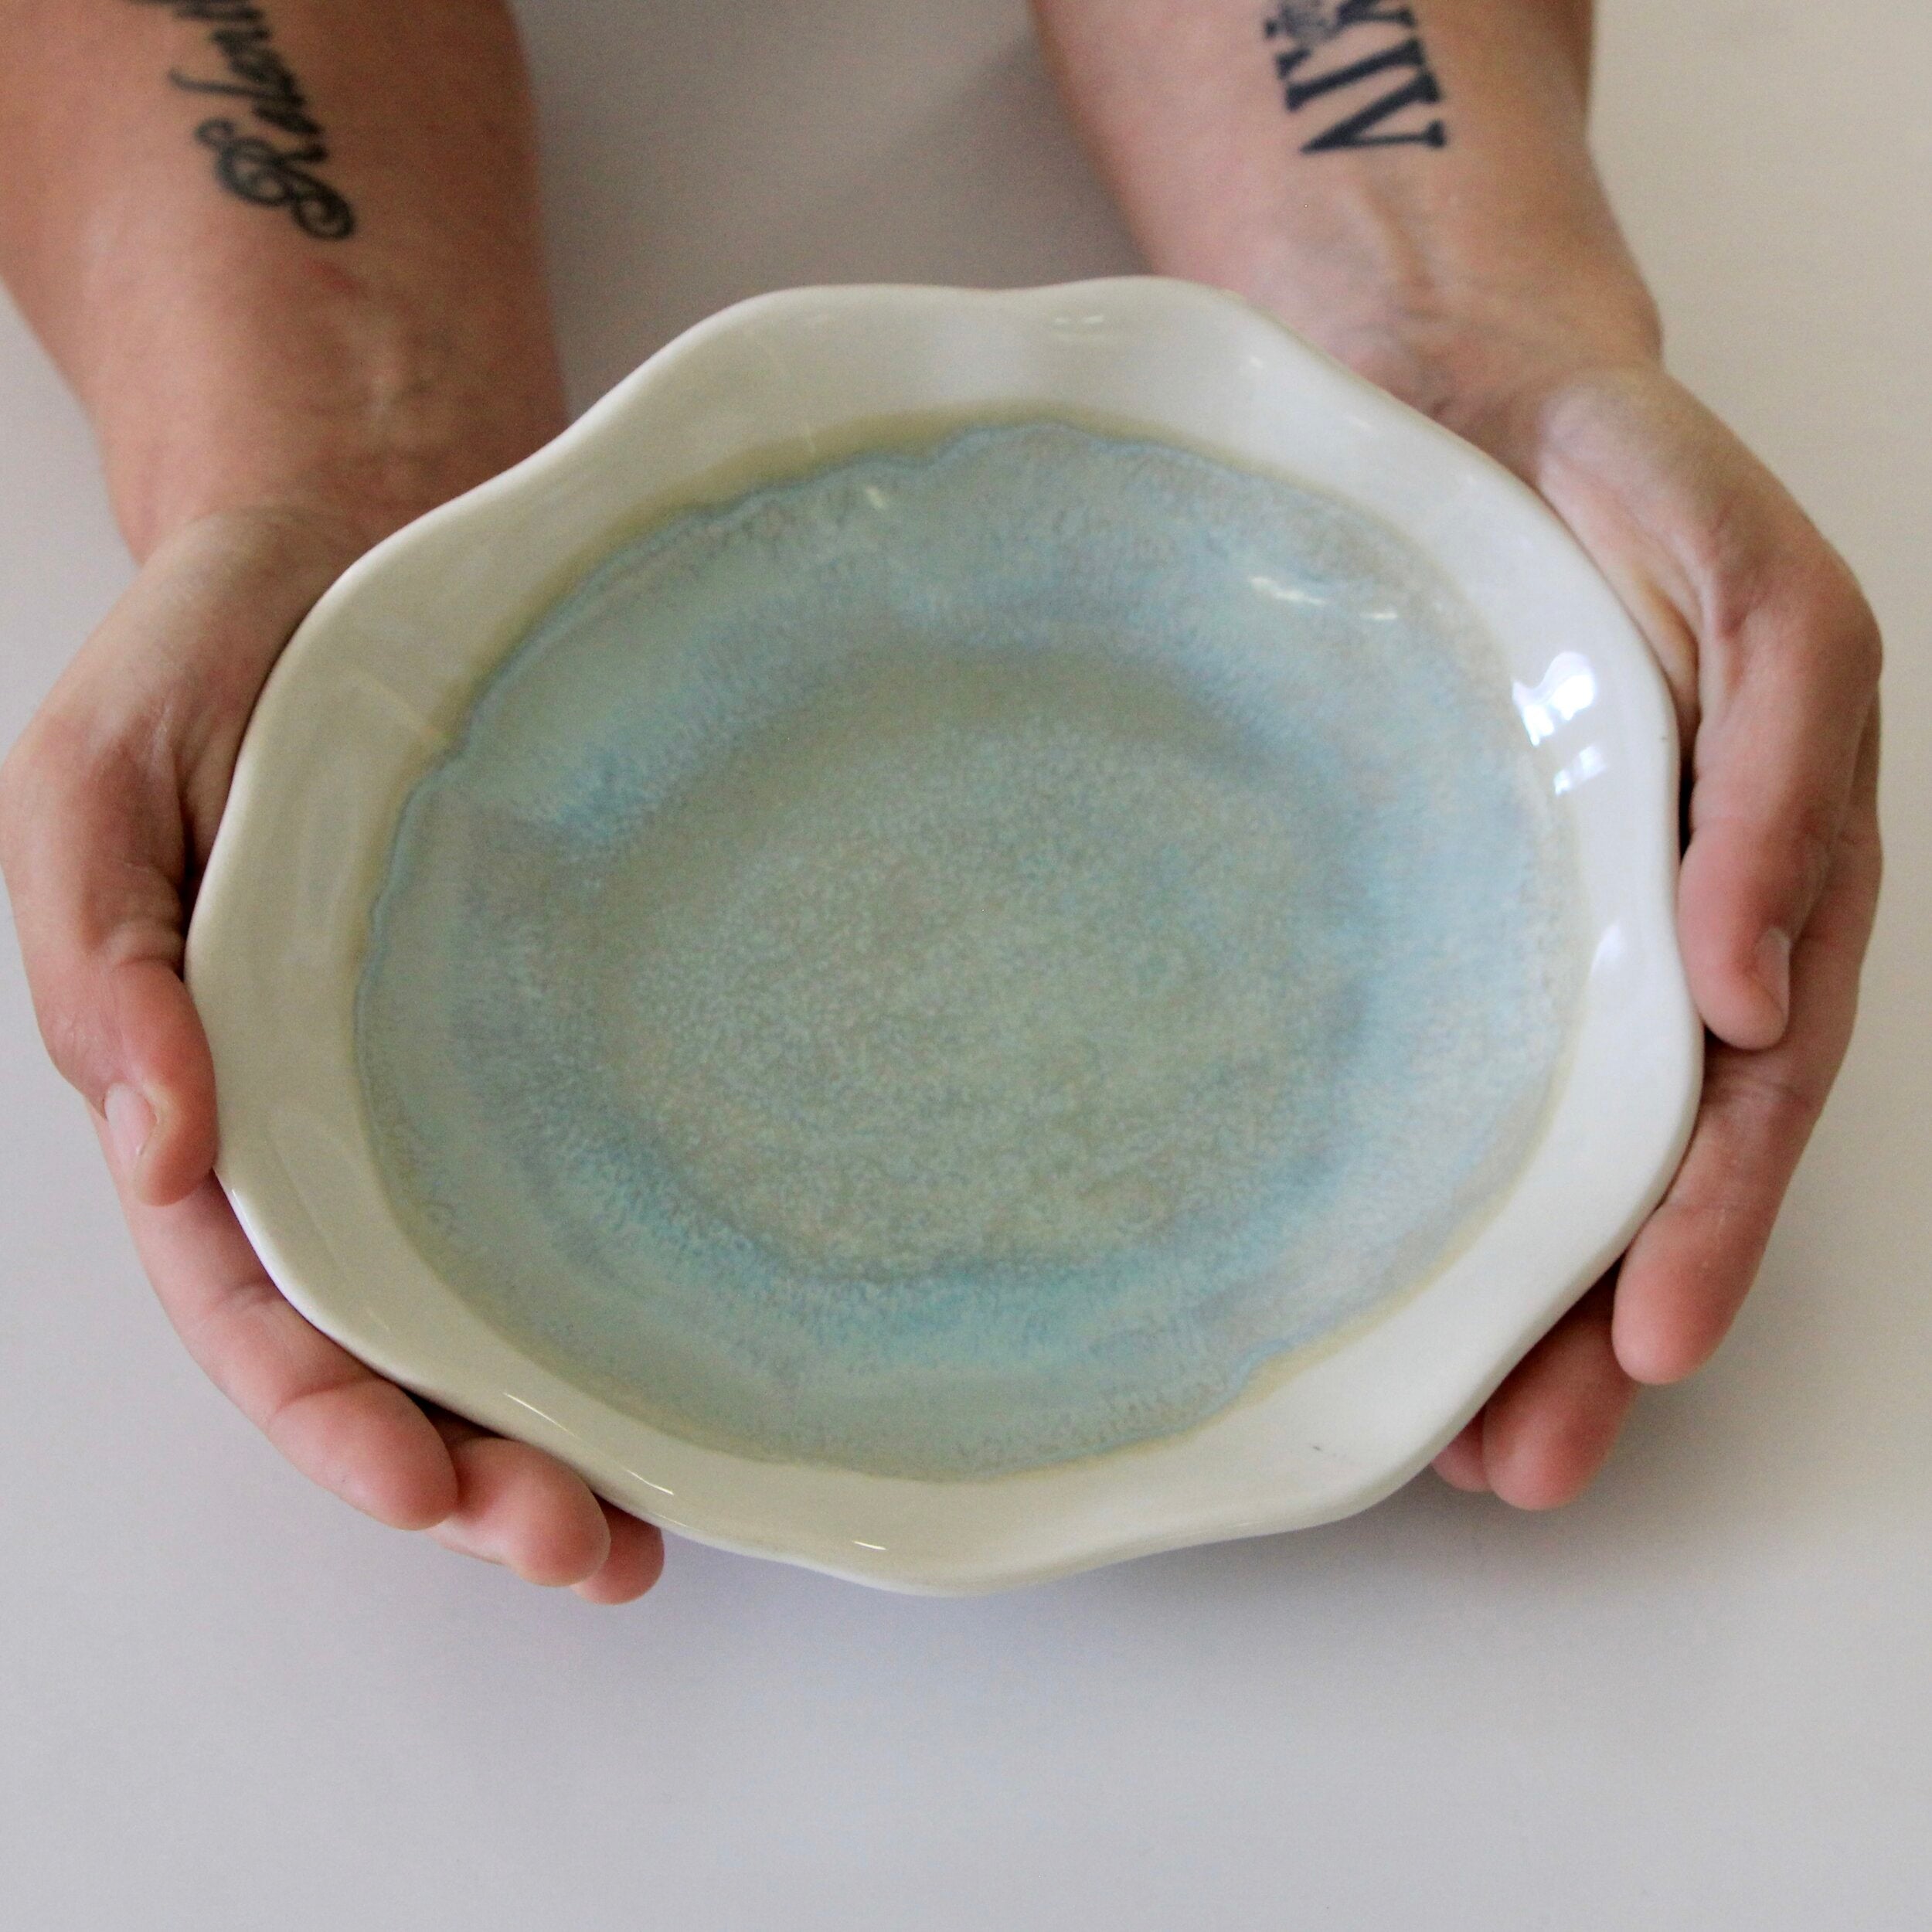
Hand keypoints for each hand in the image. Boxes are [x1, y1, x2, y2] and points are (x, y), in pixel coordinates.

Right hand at [0, 505, 663, 1601]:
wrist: (357, 549)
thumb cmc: (205, 664)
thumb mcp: (91, 783)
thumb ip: (98, 954)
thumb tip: (150, 1133)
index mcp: (210, 1101)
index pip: (251, 1303)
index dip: (326, 1414)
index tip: (425, 1492)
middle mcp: (331, 1130)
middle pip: (386, 1347)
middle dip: (468, 1472)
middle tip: (585, 1551)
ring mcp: (442, 1094)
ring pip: (491, 1303)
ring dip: (557, 1427)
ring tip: (647, 1528)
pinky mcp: (542, 1036)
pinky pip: (578, 1184)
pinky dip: (625, 1290)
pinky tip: (699, 1365)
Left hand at [1422, 358, 1882, 1505]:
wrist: (1452, 404)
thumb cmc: (1614, 482)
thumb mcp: (1752, 585)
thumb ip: (1775, 764)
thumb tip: (1753, 981)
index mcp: (1743, 876)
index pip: (1741, 1092)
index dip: (1708, 1228)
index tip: (1640, 1352)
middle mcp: (1647, 932)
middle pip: (1643, 1166)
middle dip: (1597, 1328)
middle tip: (1518, 1467)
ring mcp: (1543, 929)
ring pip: (1546, 1151)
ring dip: (1519, 1307)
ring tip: (1459, 1450)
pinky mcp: (1436, 907)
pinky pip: (1445, 1064)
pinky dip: (1430, 1182)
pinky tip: (1380, 1283)